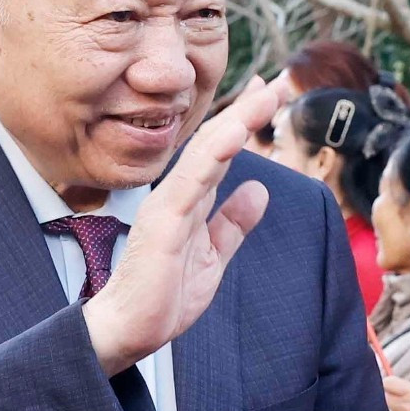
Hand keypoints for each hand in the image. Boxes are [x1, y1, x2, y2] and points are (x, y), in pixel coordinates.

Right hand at [85, 76, 289, 373]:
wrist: (130, 329)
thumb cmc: (164, 294)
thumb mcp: (213, 255)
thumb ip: (233, 222)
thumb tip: (259, 190)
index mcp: (191, 200)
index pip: (222, 150)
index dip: (246, 119)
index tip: (271, 92)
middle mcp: (179, 193)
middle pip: (218, 141)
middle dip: (249, 109)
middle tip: (278, 81)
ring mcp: (168, 204)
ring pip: (207, 152)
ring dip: (238, 120)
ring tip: (265, 93)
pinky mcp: (162, 221)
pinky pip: (192, 181)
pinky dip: (215, 153)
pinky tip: (237, 131)